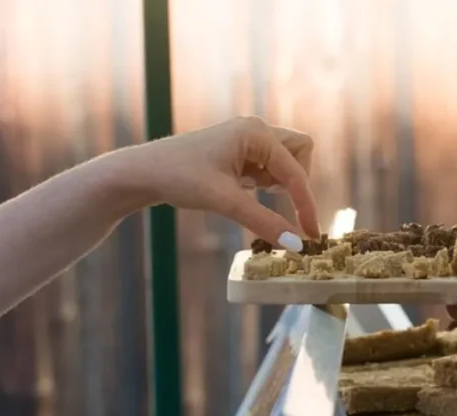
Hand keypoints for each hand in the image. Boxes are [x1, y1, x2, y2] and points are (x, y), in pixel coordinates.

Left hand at [125, 116, 319, 246]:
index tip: (312, 235)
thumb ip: (264, 222)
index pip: (296, 173)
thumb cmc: (180, 178)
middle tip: (279, 204)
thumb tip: (296, 244)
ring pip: (287, 160)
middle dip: (298, 182)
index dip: (306, 206)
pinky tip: (245, 192)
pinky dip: (267, 183)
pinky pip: (269, 166)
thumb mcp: (225, 202)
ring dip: (282, 183)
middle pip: (301, 153)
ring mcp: (247, 139)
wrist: (144, 172)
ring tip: (252, 195)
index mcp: (256, 133)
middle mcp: (256, 130)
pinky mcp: (239, 152)